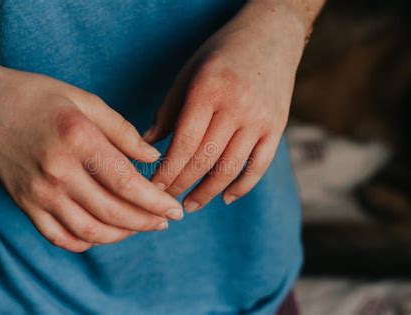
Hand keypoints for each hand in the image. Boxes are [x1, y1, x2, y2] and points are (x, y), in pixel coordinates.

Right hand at [0, 51, 182, 251]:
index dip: (155, 201)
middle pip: (113, 212)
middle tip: (166, 221)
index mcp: (78, 140)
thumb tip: (152, 156)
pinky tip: (106, 232)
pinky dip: (88, 242)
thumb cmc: (37, 97)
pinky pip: (60, 237)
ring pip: (90, 231)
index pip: (126, 182)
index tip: (174, 208)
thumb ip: (122, 131)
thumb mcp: (85, 100)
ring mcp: (38, 193)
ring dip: (122, 235)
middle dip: (146, 221)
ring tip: (142, 227)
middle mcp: (58, 172)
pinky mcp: (25, 205)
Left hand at [145, 2, 308, 210]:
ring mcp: (261, 119)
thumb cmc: (222, 53)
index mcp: (209, 90)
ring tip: (190, 205)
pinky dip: (242, 186)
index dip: (166, 171)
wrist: (271, 35)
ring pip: (230, 168)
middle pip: (205, 159)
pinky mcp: (277, 127)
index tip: (152, 188)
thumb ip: (169, 109)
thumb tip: (147, 143)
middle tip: (165, 201)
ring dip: (208, 192)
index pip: (184, 143)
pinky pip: (259, 166)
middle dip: (181, 185)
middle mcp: (237, 106)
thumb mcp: (190, 72)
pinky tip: (226, 198)